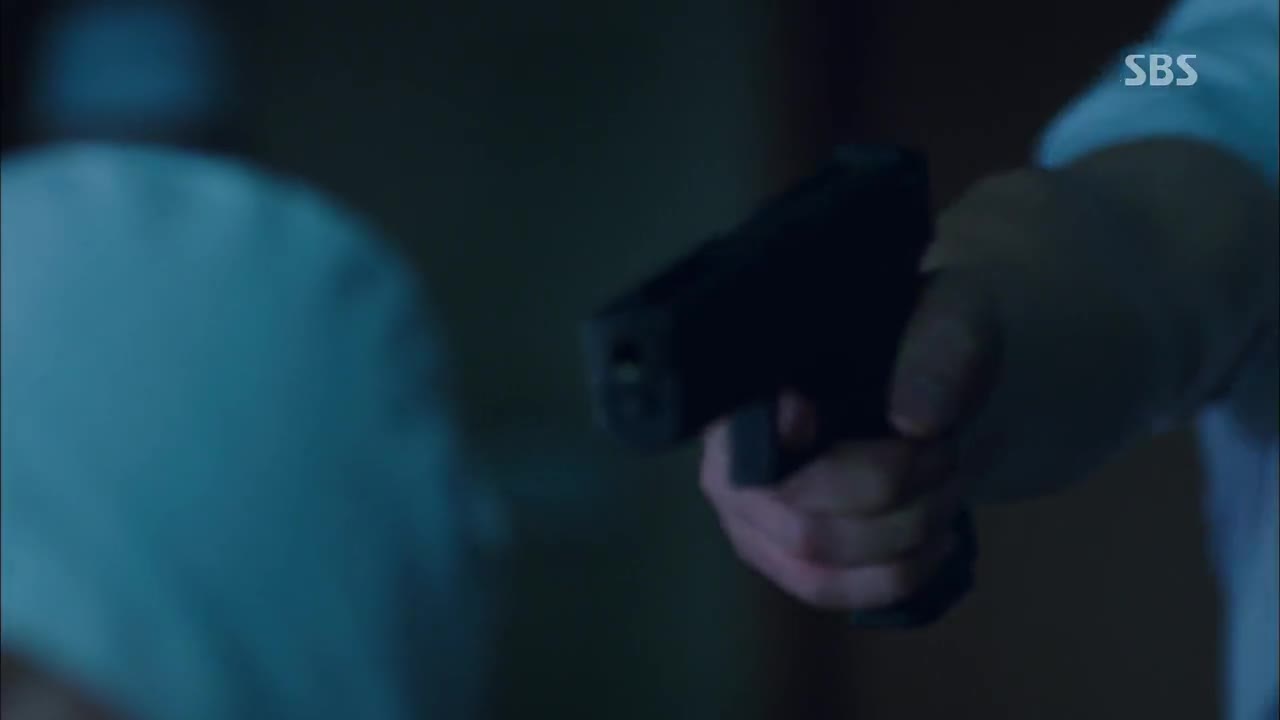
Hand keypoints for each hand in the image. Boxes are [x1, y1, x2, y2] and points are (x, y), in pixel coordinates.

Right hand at [701, 166, 1167, 610]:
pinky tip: (936, 540)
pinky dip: (894, 575)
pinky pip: (825, 590)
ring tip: (948, 486)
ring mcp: (748, 513)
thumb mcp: (951, 316)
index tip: (823, 415)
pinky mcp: (781, 556)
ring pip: (814, 560)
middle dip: (892, 492)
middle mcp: (727, 452)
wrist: (933, 381)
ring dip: (904, 533)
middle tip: (945, 449)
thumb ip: (938, 349)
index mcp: (746, 381)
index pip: (740, 429)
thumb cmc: (926, 340)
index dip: (782, 440)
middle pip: (795, 514)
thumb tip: (913, 421)